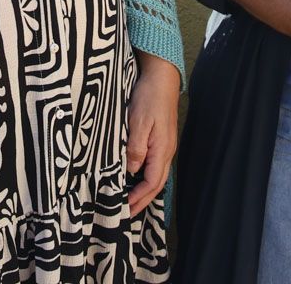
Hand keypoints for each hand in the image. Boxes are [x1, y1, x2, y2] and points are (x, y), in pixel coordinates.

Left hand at [125, 53, 179, 214]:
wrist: (161, 76)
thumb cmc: (149, 96)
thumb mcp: (138, 121)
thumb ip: (135, 148)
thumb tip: (131, 171)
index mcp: (162, 149)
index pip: (152, 183)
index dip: (139, 198)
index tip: (124, 208)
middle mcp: (166, 151)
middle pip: (156, 184)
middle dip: (142, 201)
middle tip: (127, 214)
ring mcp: (165, 145)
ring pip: (156, 175)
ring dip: (144, 191)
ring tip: (130, 202)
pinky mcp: (161, 139)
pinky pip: (154, 165)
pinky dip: (145, 177)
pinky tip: (135, 178)